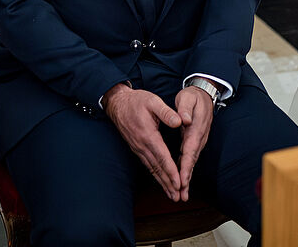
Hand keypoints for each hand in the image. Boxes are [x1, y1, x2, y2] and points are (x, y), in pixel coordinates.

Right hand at [103, 84, 183, 200]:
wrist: (118, 103)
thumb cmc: (137, 101)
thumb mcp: (153, 101)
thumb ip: (166, 112)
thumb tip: (180, 122)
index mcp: (148, 134)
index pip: (162, 156)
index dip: (171, 171)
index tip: (179, 182)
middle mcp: (142, 145)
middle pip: (157, 168)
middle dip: (168, 183)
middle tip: (178, 196)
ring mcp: (138, 148)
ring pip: (152, 169)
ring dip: (162, 182)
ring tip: (172, 194)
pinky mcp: (137, 148)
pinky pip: (148, 165)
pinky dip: (156, 175)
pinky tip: (161, 181)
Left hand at [174, 87, 216, 199]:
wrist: (204, 95)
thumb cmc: (193, 97)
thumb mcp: (188, 98)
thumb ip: (185, 108)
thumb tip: (184, 119)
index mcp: (196, 129)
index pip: (190, 150)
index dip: (186, 165)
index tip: (182, 178)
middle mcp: (199, 138)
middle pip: (192, 161)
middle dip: (187, 178)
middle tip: (181, 194)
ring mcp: (198, 141)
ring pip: (191, 162)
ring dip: (186, 178)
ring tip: (182, 194)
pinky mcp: (194, 142)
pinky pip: (189, 158)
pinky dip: (185, 170)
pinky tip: (181, 181)